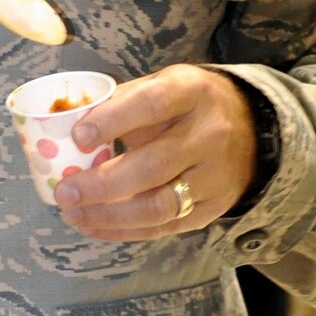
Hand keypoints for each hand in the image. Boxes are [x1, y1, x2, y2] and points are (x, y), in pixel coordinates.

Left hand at [53, 66, 257, 236]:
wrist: (250, 129)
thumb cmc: (186, 105)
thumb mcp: (161, 85)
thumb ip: (120, 103)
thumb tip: (68, 131)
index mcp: (191, 92)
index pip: (152, 105)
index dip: (113, 121)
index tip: (78, 137)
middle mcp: (208, 134)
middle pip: (153, 165)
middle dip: (102, 184)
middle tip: (64, 192)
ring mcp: (214, 175)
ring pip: (160, 204)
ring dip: (110, 215)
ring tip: (73, 215)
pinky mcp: (212, 207)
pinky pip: (166, 226)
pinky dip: (125, 230)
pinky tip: (94, 226)